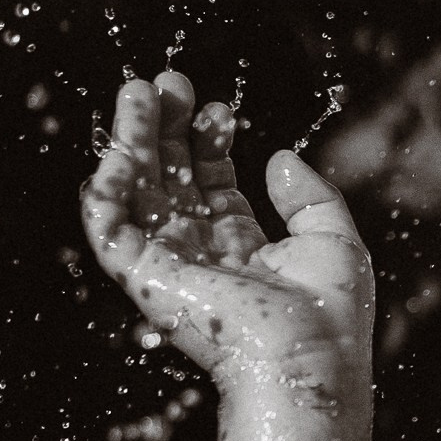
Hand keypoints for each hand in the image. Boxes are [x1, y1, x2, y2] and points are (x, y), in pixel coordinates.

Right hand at [81, 71, 372, 389]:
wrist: (307, 359)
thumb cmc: (329, 315)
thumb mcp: (334, 241)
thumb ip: (309, 197)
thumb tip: (278, 157)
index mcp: (242, 248)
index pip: (211, 184)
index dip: (210, 142)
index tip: (220, 109)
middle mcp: (201, 254)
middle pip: (170, 179)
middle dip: (166, 128)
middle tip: (168, 82)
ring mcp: (170, 265)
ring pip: (136, 191)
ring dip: (132, 140)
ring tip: (139, 92)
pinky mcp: (145, 277)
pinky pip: (109, 227)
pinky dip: (106, 187)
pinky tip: (119, 150)